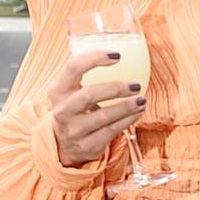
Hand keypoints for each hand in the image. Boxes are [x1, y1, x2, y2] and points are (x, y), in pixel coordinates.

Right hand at [49, 51, 146, 168]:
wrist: (59, 146)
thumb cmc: (72, 110)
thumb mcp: (69, 92)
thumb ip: (85, 75)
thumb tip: (120, 54)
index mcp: (58, 90)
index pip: (73, 68)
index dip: (94, 59)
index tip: (117, 55)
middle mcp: (63, 111)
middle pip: (89, 95)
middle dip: (115, 88)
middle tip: (136, 84)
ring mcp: (74, 130)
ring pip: (104, 116)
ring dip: (127, 107)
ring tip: (142, 99)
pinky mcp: (87, 146)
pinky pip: (112, 131)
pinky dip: (128, 120)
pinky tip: (138, 112)